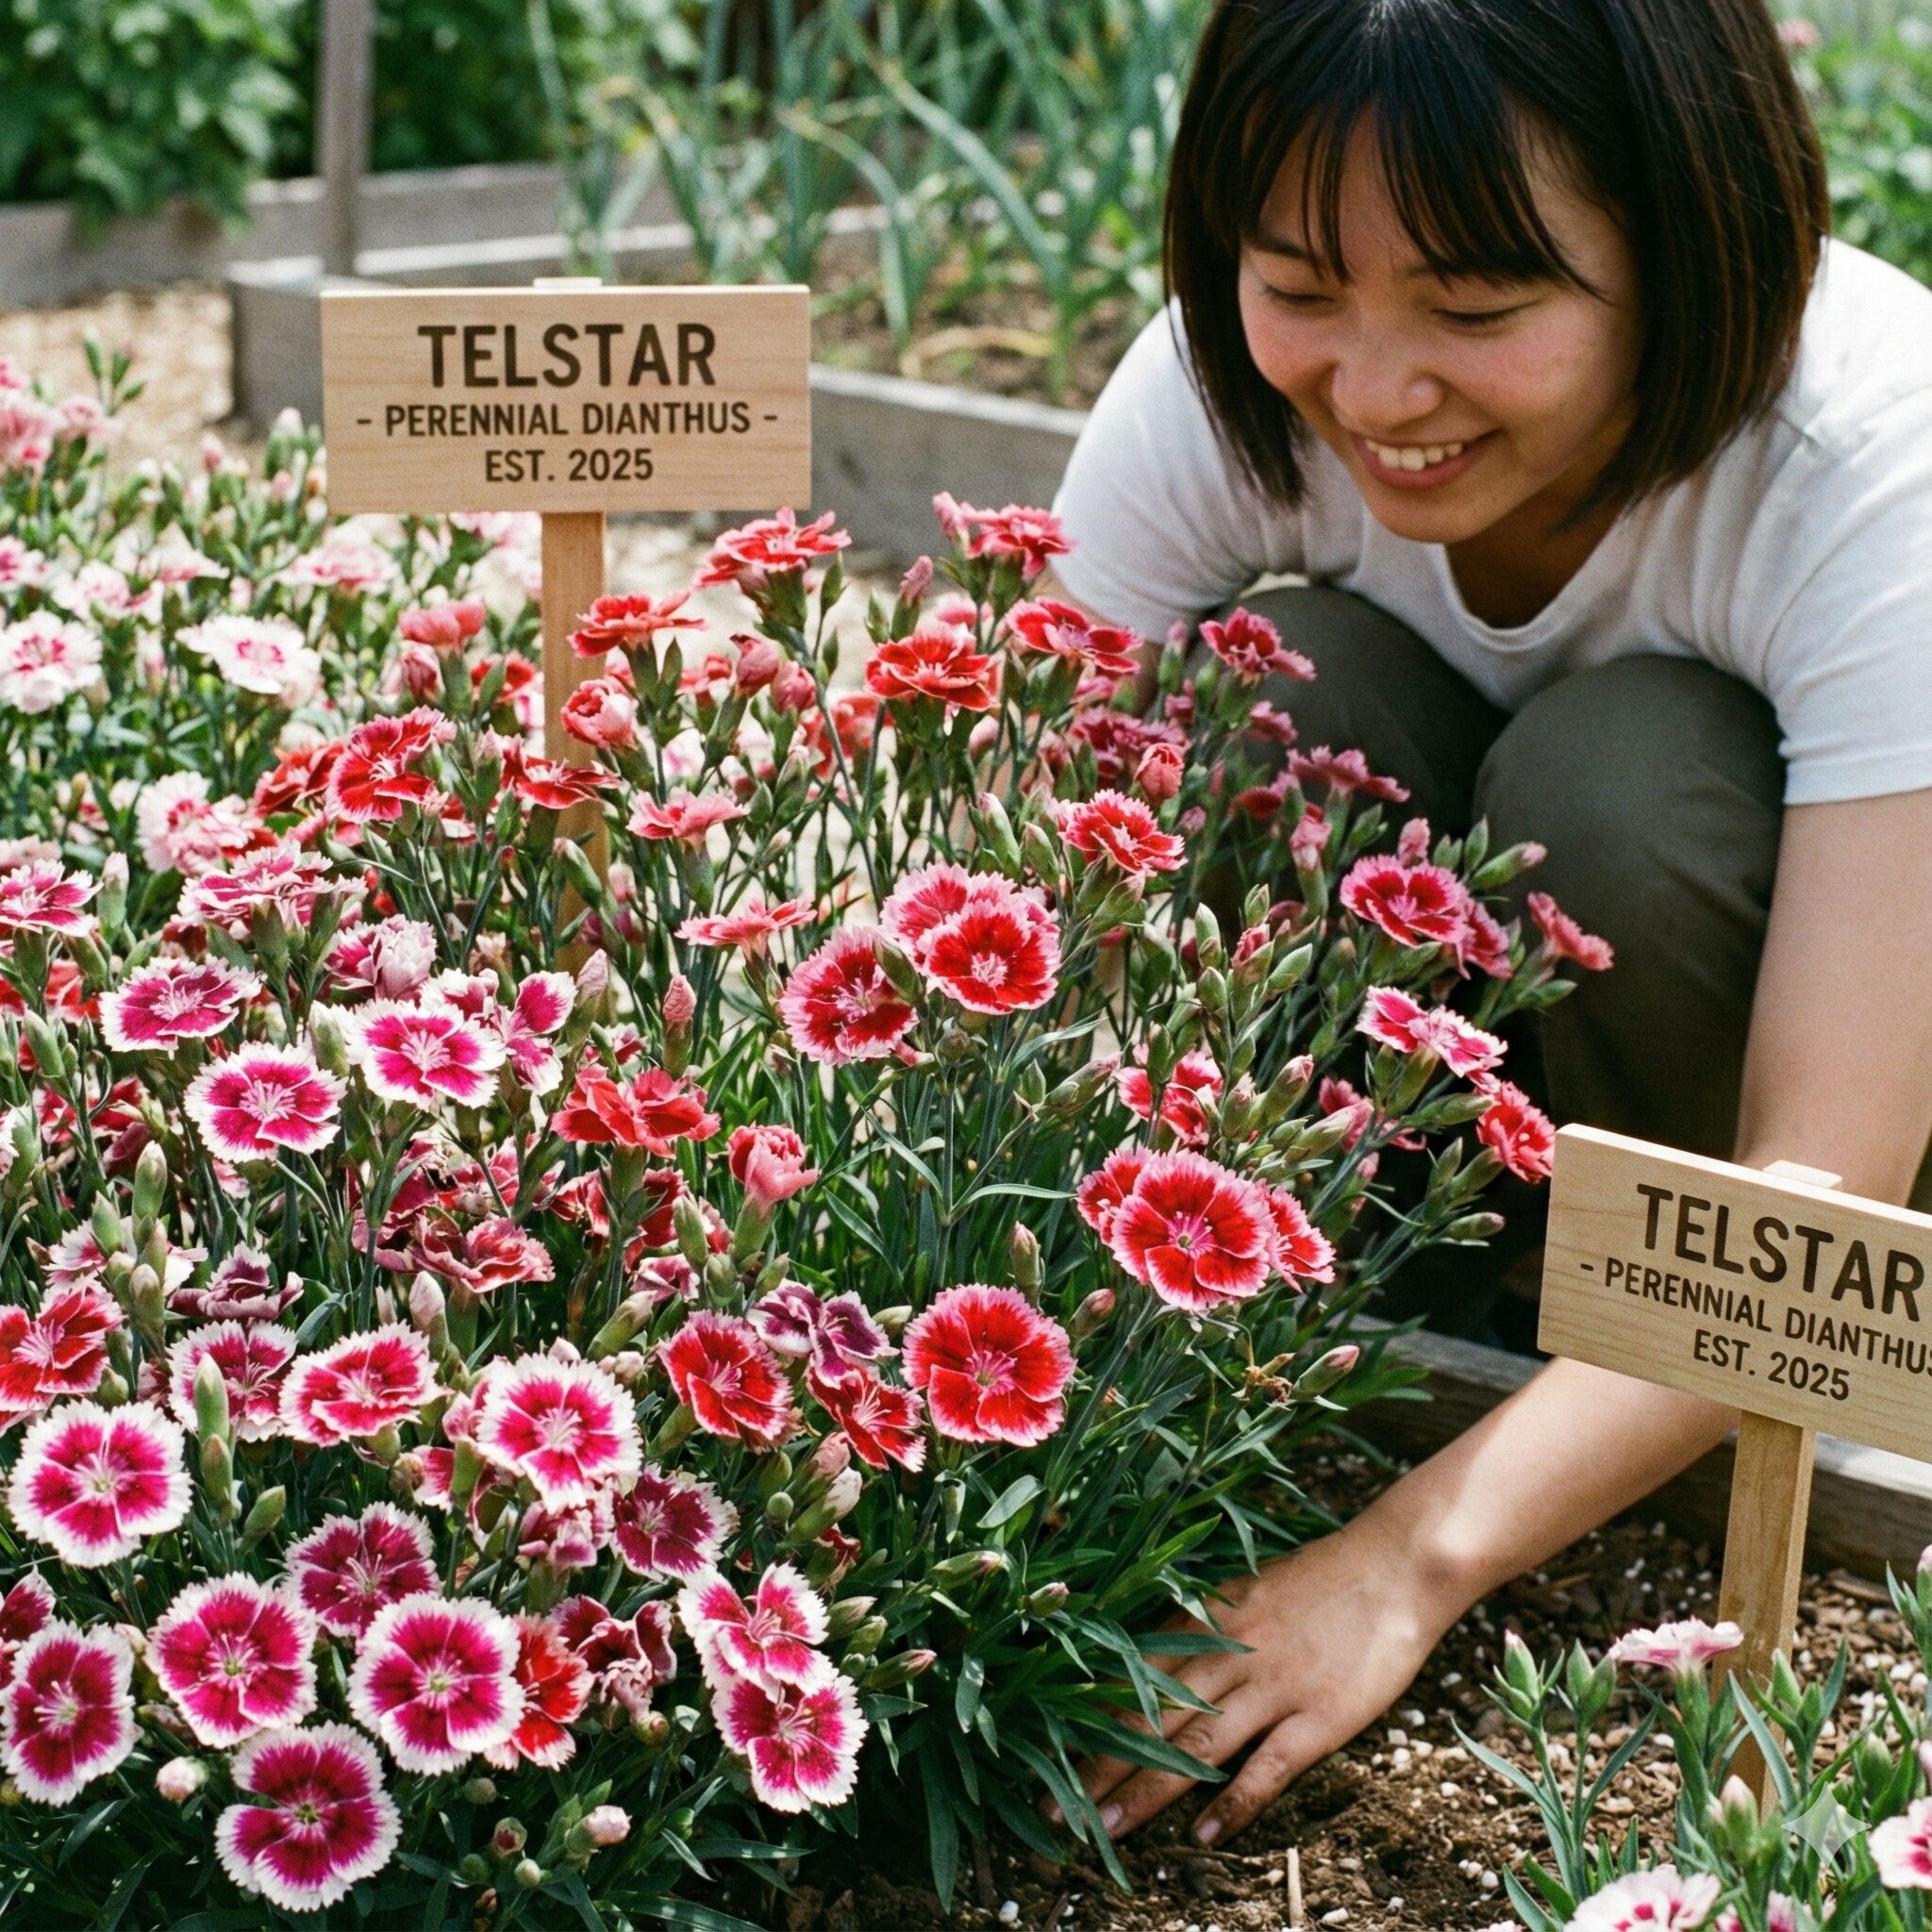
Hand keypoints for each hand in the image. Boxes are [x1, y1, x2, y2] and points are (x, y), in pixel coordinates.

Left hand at [1054, 1513, 1460, 1847]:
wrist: (1397, 1563)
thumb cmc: (1325, 1578)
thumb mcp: (1250, 1589)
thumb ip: (1205, 1624)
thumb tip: (1157, 1659)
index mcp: (1209, 1617)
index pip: (1134, 1674)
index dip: (1090, 1717)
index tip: (1047, 1754)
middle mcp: (1231, 1651)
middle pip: (1152, 1716)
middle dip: (1099, 1765)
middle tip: (1054, 1809)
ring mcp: (1276, 1684)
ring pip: (1198, 1743)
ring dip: (1148, 1791)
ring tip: (1107, 1830)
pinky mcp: (1321, 1714)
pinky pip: (1269, 1764)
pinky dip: (1234, 1800)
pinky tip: (1205, 1833)